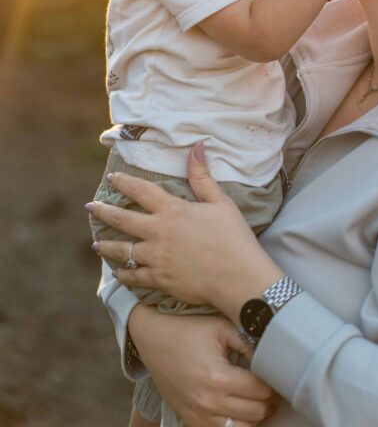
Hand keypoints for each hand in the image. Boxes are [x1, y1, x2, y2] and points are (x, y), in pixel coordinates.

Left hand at [87, 143, 282, 319]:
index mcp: (172, 210)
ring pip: (122, 251)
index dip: (124, 182)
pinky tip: (118, 272)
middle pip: (122, 219)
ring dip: (106, 246)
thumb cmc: (233, 236)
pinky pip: (133, 276)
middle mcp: (158, 232)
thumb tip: (196, 146)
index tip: (111, 178)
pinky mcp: (159, 280)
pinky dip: (123, 274)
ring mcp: (156, 258)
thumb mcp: (220, 201)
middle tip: (90, 207)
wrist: (237, 276)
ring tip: (96, 244)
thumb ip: (202, 176)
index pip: (141, 191)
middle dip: (103, 211)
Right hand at [128, 305, 276, 426]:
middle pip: (254, 412)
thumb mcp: (221, 327)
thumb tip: (270, 355)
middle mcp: (208, 402)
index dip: (274, 382)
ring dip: (257, 420)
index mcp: (218, 377)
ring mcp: (198, 415)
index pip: (260, 390)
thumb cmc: (189, 330)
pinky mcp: (190, 421)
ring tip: (264, 403)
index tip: (278, 373)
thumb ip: (248, 342)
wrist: (154, 340)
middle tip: (274, 387)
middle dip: (269, 401)